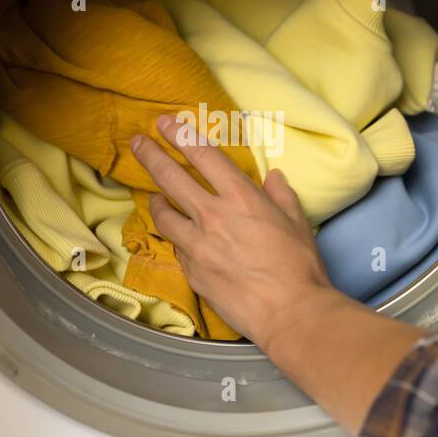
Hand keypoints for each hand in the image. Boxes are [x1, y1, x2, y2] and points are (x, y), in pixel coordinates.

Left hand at [130, 114, 337, 347]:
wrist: (289, 313)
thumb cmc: (300, 267)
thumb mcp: (297, 222)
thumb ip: (281, 195)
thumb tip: (273, 177)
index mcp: (241, 198)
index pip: (203, 155)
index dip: (180, 134)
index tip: (165, 123)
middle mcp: (213, 216)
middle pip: (171, 178)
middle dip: (151, 155)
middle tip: (138, 142)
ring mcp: (197, 246)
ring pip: (163, 214)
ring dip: (155, 200)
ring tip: (152, 195)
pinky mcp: (192, 272)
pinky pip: (177, 247)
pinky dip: (176, 238)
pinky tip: (178, 237)